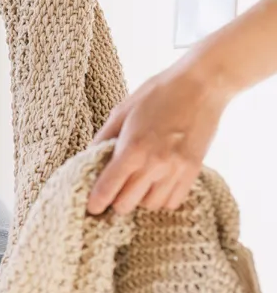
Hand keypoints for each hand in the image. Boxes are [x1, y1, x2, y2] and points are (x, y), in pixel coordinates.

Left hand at [88, 59, 231, 214]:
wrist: (202, 85)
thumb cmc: (158, 93)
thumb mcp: (122, 111)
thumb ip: (104, 137)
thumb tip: (89, 157)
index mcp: (132, 148)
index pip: (107, 189)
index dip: (96, 202)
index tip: (92, 207)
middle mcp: (154, 164)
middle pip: (126, 204)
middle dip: (115, 201)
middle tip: (114, 192)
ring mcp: (176, 170)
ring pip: (150, 205)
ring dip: (139, 199)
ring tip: (137, 185)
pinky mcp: (193, 171)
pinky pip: (173, 201)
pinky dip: (162, 199)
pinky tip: (156, 185)